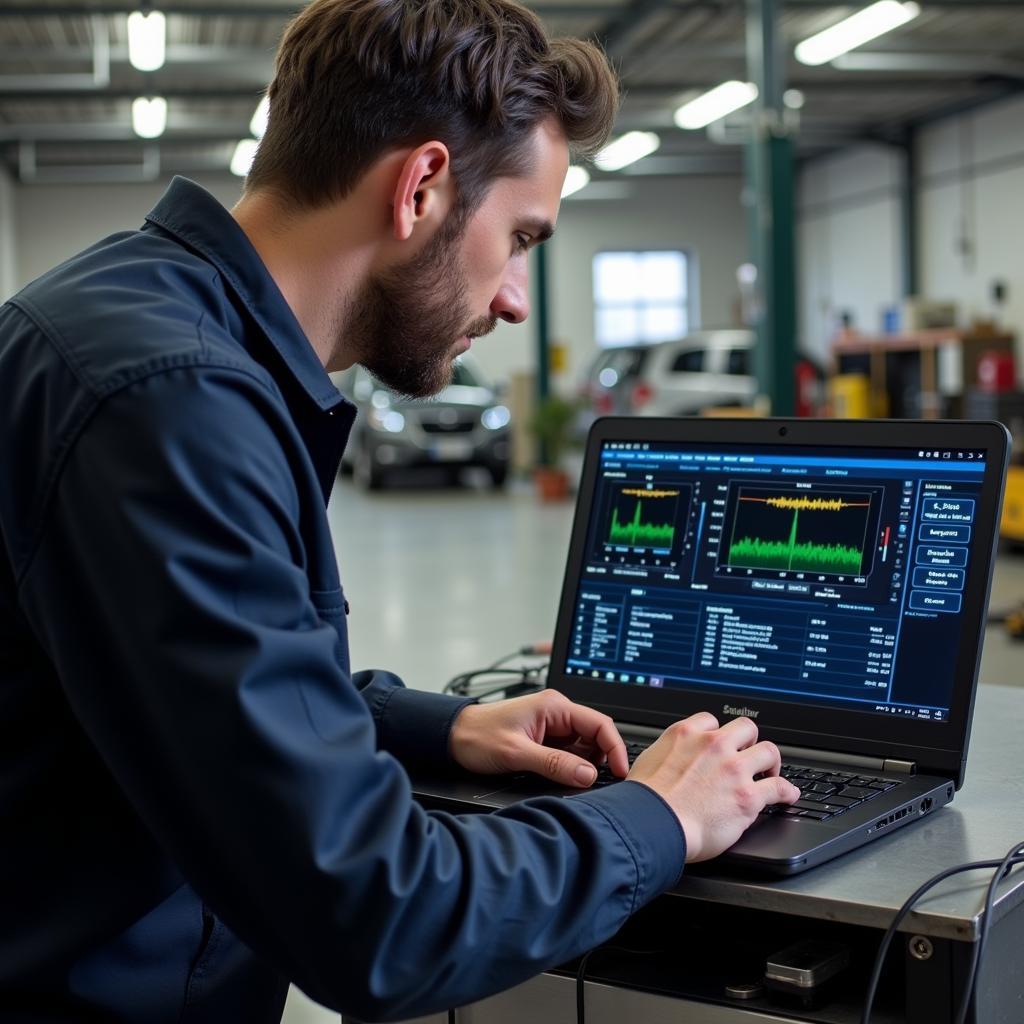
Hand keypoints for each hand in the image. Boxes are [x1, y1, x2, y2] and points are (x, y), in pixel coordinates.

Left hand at [448, 690, 629, 787]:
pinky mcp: (544, 739)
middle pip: (595, 736)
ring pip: (583, 748)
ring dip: (584, 766)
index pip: (599, 723)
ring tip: (576, 783)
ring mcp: (551, 726)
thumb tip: (588, 775)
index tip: (621, 772)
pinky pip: (569, 753)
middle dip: (600, 760)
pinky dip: (572, 767)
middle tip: (599, 785)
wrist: (450, 736)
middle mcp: (556, 713)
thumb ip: (554, 763)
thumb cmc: (477, 736)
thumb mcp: (517, 753)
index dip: (615, 748)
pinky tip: (566, 779)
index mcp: (554, 706)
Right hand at [627, 713, 800, 863]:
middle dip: (749, 741)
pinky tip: (788, 794)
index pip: (712, 722)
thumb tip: (668, 760)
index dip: (719, 734)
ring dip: (771, 762)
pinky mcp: (748, 797)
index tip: (722, 745)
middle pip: (746, 728)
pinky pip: (779, 787)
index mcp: (686, 735)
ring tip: (770, 772)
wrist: (652, 824)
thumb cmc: (645, 801)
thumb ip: (666, 753)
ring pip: (768, 751)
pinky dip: (787, 791)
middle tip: (747, 756)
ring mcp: (733, 769)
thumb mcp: (648, 761)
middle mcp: (713, 746)